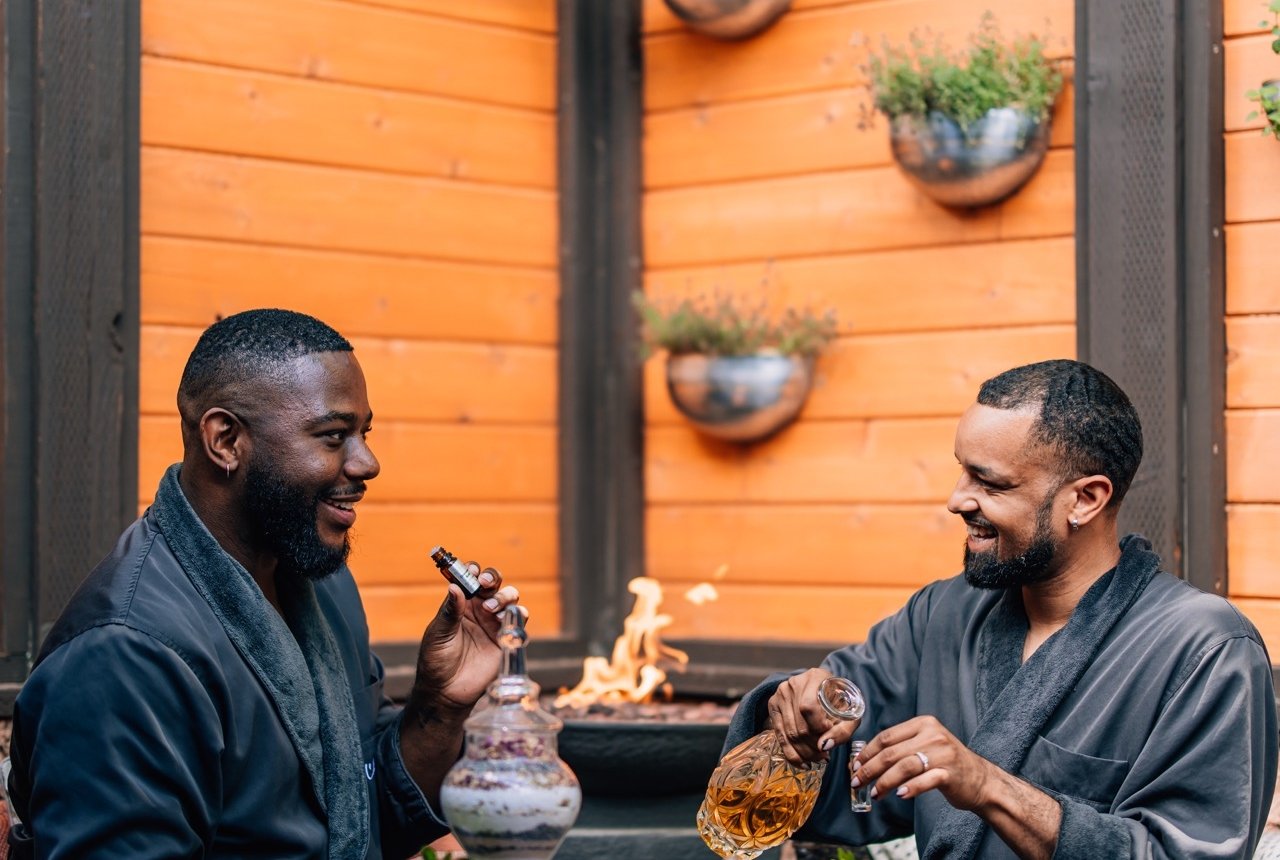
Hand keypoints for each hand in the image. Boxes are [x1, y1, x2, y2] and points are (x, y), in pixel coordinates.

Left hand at [409, 563, 521, 721]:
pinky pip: (519, 621)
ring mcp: (494, 623)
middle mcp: (479, 609)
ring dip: (504, 596)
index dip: (472, 571)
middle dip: (492, 578)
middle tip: (484, 583)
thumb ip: (450, 611)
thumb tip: (454, 586)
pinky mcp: (506, 639)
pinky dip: (518, 615)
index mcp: (461, 604)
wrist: (446, 692)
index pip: (470, 579)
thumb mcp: (438, 634)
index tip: (471, 571)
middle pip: (494, 583)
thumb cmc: (436, 661)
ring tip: (489, 608)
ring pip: (509, 598)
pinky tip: (507, 619)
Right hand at [765, 668, 860, 765]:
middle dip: (813, 746)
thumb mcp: (850, 713)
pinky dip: (792, 754)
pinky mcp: (773, 705)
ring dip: (804, 752)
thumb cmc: (839, 702)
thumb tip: (824, 747)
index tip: (828, 734)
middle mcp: (795, 683)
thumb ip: (843, 731)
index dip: (818, 727)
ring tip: (817, 759)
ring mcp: (781, 693)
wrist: (824, 689)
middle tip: (825, 756)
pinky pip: (780, 735)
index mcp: (816, 677)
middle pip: (799, 724)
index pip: (808, 707)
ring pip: (789, 733)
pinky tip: (803, 762)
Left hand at [851, 715, 993, 809]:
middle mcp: (933, 735)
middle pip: (891, 752)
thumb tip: (864, 759)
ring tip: (875, 793)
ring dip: (884, 782)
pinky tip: (898, 795)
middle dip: (870, 769)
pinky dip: (909, 788)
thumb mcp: (925, 745)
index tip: (854, 766)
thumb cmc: (946, 764)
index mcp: (923, 723)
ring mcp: (943, 754)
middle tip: (857, 782)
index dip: (867, 752)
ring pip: (904, 767)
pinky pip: (924, 781)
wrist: (981, 780)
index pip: (886, 737)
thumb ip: (900, 747)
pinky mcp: (950, 773)